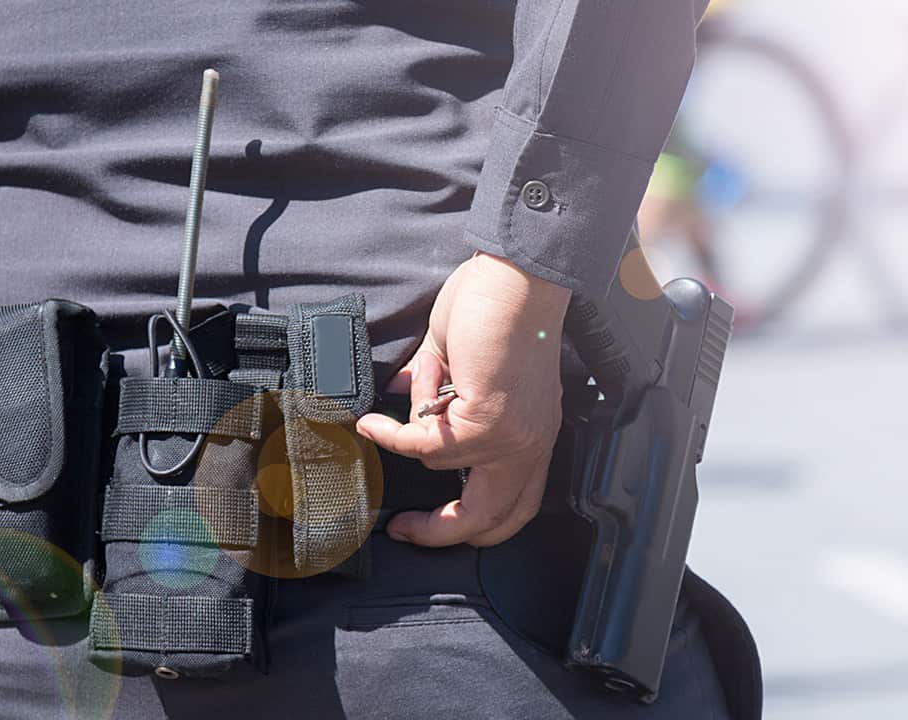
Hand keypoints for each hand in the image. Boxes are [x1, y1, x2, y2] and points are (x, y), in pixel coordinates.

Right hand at [356, 252, 571, 546]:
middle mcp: (531, 443)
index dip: (472, 526)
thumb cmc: (500, 305)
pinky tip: (373, 422)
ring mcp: (512, 436)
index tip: (428, 520)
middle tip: (404, 527)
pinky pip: (424, 441)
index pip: (515, 505)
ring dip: (413, 429)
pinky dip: (394, 432)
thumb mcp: (467, 364)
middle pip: (491, 520)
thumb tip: (401, 406)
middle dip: (440, 532)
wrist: (519, 276)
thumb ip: (436, 392)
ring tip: (416, 383)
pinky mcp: (487, 420)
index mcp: (533, 433)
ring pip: (441, 463)